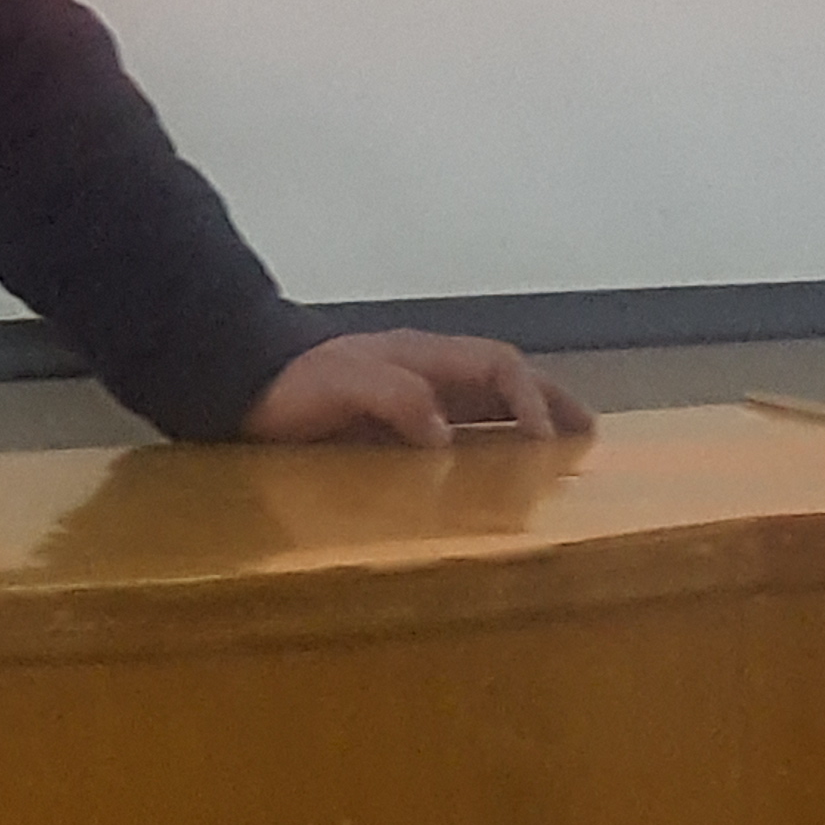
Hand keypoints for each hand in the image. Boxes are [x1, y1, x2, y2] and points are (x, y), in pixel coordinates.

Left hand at [240, 330, 594, 448]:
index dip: (529, 397)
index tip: (545, 441)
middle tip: (587, 434)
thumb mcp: (339, 386)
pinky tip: (490, 469)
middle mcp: (423, 369)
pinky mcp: (390, 420)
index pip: (496, 366)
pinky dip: (488, 438)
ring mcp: (409, 392)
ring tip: (556, 450)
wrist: (238, 383)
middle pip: (503, 376)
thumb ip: (392, 397)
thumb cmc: (289, 386)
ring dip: (525, 418)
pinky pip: (456, 423)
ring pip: (484, 398)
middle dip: (548, 400)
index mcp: (419, 355)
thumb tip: (447, 434)